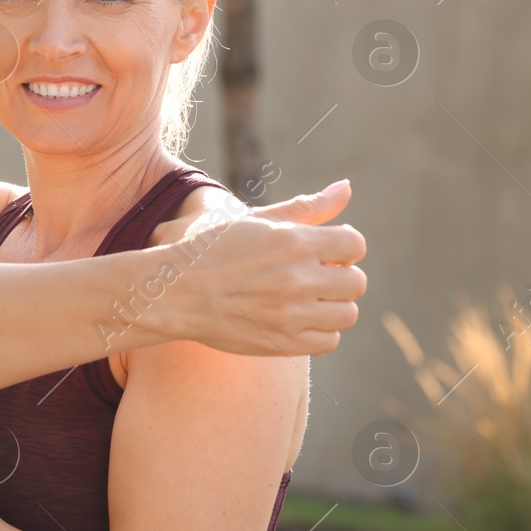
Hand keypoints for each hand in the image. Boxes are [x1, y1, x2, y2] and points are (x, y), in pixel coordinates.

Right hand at [169, 180, 366, 355]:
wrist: (175, 293)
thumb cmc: (214, 250)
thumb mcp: (257, 220)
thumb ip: (307, 207)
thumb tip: (348, 187)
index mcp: (292, 242)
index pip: (355, 245)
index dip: (344, 247)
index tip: (326, 252)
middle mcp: (296, 279)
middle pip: (355, 282)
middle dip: (341, 277)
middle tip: (316, 276)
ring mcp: (291, 314)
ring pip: (347, 314)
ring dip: (334, 306)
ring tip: (309, 300)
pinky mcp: (283, 343)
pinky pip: (329, 341)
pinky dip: (322, 332)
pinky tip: (299, 319)